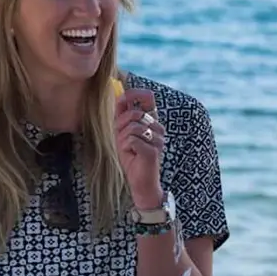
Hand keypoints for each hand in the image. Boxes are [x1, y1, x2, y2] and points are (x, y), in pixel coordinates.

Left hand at [113, 88, 164, 208]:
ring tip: (128, 149)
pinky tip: (131, 155)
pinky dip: (125, 148)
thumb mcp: (123, 134)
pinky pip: (131, 139)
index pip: (148, 97)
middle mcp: (158, 128)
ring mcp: (157, 138)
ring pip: (131, 127)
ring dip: (122, 139)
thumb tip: (118, 95)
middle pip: (133, 114)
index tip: (122, 98)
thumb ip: (122, 116)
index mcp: (152, 122)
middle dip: (121, 126)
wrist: (141, 182)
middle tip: (122, 140)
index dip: (134, 93)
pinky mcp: (153, 149)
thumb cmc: (132, 158)